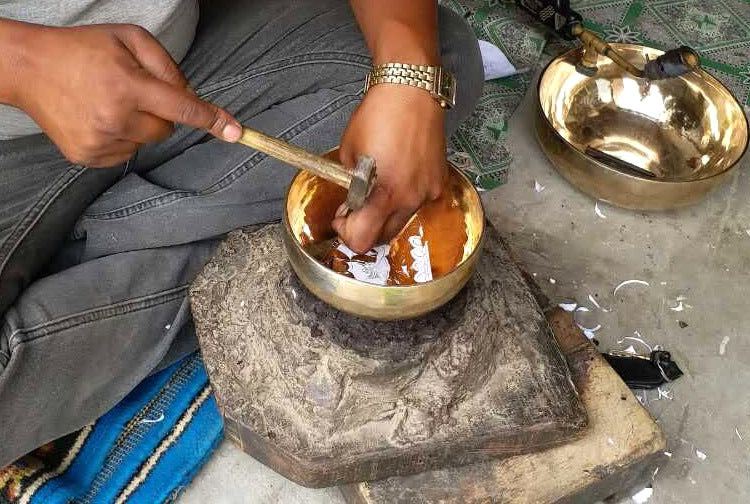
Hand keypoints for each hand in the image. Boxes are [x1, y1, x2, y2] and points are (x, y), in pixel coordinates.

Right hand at [11, 23, 241, 167]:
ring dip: (138, 126)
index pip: (182, 108)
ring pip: (146, 143)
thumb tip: (190, 96)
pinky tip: (98, 117)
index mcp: (128, 86)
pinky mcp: (88, 156)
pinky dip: (121, 138)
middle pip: (166, 130)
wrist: (28, 68)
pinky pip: (126, 154)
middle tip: (133, 93)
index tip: (236, 132)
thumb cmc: (82, 49)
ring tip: (108, 102)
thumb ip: (167, 66)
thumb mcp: (129, 39)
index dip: (211, 120)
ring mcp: (100, 141)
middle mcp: (115, 118)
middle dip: (160, 114)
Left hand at [332, 84, 446, 251]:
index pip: (362, 240)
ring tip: (379, 184)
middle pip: (384, 236)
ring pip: (403, 219)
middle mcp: (410, 198)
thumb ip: (350, 183)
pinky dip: (405, 196)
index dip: (347, 232)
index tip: (343, 216)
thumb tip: (353, 200)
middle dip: (367, 225)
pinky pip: (418, 201)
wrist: (412, 90)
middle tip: (357, 204)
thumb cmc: (377, 115)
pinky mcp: (439, 181)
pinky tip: (399, 172)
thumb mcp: (349, 152)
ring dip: (387, 212)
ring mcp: (428, 191)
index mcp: (384, 193)